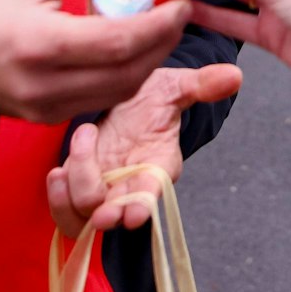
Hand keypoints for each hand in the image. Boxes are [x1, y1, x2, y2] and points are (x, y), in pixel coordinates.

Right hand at [0, 0, 192, 122]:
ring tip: (161, 29)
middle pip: (127, 72)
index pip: (117, 42)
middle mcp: (47, 84)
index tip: (182, 4)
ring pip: (120, 91)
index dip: (158, 26)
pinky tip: (131, 49)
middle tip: (180, 13)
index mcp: (40, 43)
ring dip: (149, 62)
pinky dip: (125, 75)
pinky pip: (102, 100)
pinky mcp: (50, 118)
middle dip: (163, 44)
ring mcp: (48, 107)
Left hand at [46, 62, 242, 237]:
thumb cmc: (152, 97)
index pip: (154, 192)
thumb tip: (234, 76)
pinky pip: (66, 208)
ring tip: (64, 169)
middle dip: (105, 214)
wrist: (128, 101)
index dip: (144, 205)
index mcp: (158, 166)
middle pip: (115, 211)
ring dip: (72, 199)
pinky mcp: (79, 186)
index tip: (133, 216)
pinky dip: (57, 197)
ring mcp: (103, 188)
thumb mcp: (175, 86)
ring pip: (84, 215)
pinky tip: (56, 173)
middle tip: (98, 209)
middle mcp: (130, 184)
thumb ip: (200, 85)